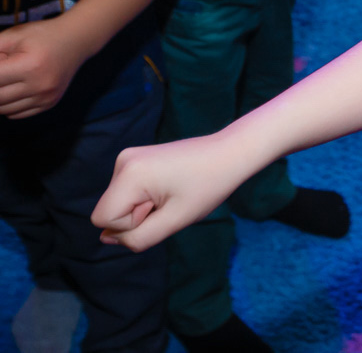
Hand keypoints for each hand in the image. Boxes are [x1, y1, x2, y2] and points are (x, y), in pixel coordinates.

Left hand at [0, 16, 91, 118]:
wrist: (77, 40)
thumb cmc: (41, 35)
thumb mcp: (12, 36)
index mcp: (29, 66)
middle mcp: (40, 85)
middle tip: (1, 74)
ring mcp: (46, 97)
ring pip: (3, 109)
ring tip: (6, 79)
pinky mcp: (49, 103)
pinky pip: (16, 114)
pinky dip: (7, 105)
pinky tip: (11, 89)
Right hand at [92, 134, 243, 251]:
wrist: (229, 153)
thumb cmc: (208, 186)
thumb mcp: (174, 221)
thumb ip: (138, 237)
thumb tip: (107, 237)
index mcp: (129, 173)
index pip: (103, 219)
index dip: (131, 225)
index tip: (161, 208)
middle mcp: (122, 161)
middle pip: (109, 210)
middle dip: (138, 216)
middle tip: (171, 201)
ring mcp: (129, 157)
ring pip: (119, 203)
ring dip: (144, 207)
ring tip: (173, 193)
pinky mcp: (137, 158)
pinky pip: (128, 192)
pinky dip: (146, 197)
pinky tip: (170, 187)